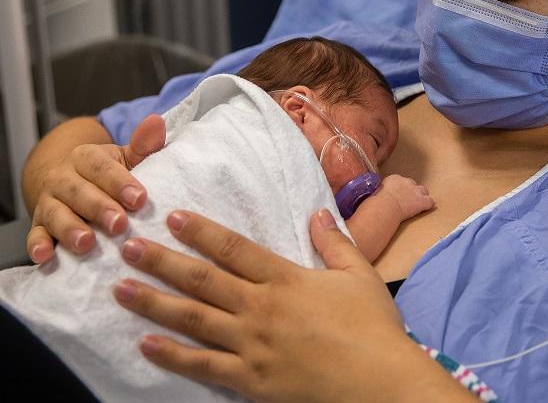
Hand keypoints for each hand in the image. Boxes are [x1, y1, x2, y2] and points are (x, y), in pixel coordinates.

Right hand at [26, 115, 165, 262]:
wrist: (70, 182)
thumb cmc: (107, 174)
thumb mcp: (126, 158)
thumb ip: (143, 146)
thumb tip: (157, 123)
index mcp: (85, 157)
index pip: (102, 168)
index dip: (120, 183)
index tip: (140, 199)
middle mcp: (62, 178)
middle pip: (79, 192)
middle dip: (99, 208)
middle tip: (120, 224)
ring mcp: (48, 202)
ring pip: (56, 214)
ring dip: (70, 229)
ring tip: (87, 242)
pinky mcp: (39, 225)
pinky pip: (35, 236)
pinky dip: (38, 246)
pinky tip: (46, 256)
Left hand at [113, 210, 467, 402]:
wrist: (379, 382)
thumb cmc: (373, 327)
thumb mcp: (360, 275)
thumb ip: (335, 242)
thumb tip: (317, 213)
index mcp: (286, 279)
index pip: (233, 248)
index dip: (201, 231)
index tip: (172, 217)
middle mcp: (261, 307)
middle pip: (202, 279)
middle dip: (162, 261)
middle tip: (127, 247)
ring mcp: (252, 345)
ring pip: (193, 319)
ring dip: (154, 302)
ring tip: (120, 289)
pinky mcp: (251, 379)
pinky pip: (203, 366)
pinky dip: (172, 356)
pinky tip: (146, 344)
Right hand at [379, 174, 434, 220]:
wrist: (386, 206)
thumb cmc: (378, 202)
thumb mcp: (376, 192)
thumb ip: (381, 191)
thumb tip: (377, 194)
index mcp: (395, 178)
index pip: (402, 181)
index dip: (402, 189)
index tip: (399, 195)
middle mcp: (407, 182)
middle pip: (414, 185)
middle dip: (412, 192)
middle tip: (407, 201)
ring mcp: (416, 191)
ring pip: (424, 191)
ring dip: (421, 197)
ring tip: (416, 205)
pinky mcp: (422, 201)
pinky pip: (430, 202)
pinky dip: (427, 205)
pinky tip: (424, 209)